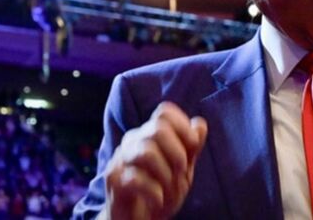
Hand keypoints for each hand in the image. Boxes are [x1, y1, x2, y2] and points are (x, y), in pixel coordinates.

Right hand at [103, 102, 207, 219]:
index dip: (183, 125)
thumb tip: (199, 123)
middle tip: (182, 172)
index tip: (193, 145)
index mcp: (150, 134)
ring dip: (166, 174)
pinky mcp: (112, 180)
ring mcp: (120, 159)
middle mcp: (133, 141)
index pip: (164, 112)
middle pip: (158, 128)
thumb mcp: (183, 171)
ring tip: (168, 189)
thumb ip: (191, 148)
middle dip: (178, 153)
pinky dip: (154, 192)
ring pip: (147, 153)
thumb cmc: (160, 192)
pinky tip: (158, 200)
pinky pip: (135, 178)